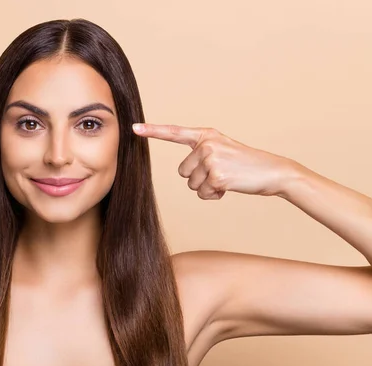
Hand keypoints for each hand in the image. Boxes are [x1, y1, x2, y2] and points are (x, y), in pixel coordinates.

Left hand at [133, 123, 296, 199]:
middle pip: (183, 172)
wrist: (272, 172)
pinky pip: (203, 194)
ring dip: (207, 188)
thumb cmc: (246, 165)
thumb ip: (202, 154)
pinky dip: (215, 195)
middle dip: (199, 179)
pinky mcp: (216, 176)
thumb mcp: (222, 151)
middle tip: (222, 173)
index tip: (134, 128)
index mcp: (206, 135)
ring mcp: (210, 159)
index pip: (174, 133)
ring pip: (191, 185)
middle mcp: (206, 144)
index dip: (152, 131)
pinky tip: (230, 187)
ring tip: (227, 179)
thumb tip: (186, 172)